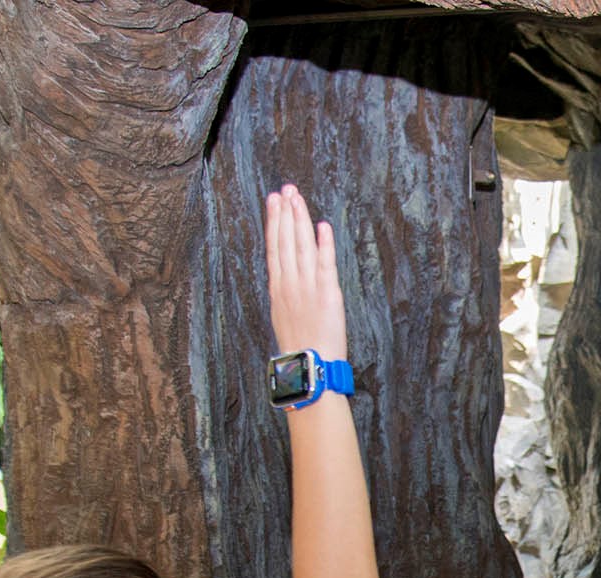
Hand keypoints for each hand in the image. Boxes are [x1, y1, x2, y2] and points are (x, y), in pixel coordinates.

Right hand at [266, 184, 346, 361]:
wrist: (310, 366)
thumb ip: (286, 292)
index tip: (273, 201)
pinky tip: (322, 226)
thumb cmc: (300, 346)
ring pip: (302, 247)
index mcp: (278, 288)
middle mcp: (290, 283)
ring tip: (298, 198)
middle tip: (286, 189)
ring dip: (300, 220)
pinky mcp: (327, 294)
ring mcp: (307, 287)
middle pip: (286, 241)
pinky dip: (324, 244)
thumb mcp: (284, 315)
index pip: (274, 247)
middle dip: (286, 213)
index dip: (274, 222)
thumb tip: (286, 275)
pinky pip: (325, 264)